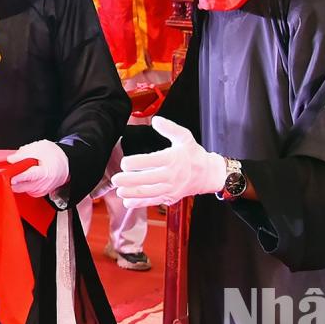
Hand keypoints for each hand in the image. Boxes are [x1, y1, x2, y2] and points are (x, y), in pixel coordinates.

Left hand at [7, 140, 70, 197]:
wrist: (65, 163)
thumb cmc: (53, 155)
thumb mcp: (39, 148)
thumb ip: (23, 154)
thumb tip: (11, 159)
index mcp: (46, 172)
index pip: (31, 176)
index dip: (20, 177)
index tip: (11, 178)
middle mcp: (44, 184)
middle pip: (24, 187)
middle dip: (14, 181)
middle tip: (8, 174)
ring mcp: (42, 190)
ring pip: (23, 189)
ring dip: (18, 182)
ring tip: (22, 171)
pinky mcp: (40, 193)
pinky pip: (27, 191)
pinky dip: (23, 184)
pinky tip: (26, 177)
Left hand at [111, 116, 226, 208]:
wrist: (208, 175)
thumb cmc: (194, 154)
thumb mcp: (185, 137)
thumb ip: (170, 128)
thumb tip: (156, 120)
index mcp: (173, 159)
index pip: (153, 161)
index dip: (138, 162)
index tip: (124, 163)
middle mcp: (172, 175)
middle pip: (149, 179)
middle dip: (131, 180)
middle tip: (116, 179)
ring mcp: (171, 188)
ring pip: (150, 193)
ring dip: (134, 193)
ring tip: (119, 191)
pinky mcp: (170, 197)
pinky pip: (154, 201)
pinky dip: (141, 203)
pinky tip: (128, 202)